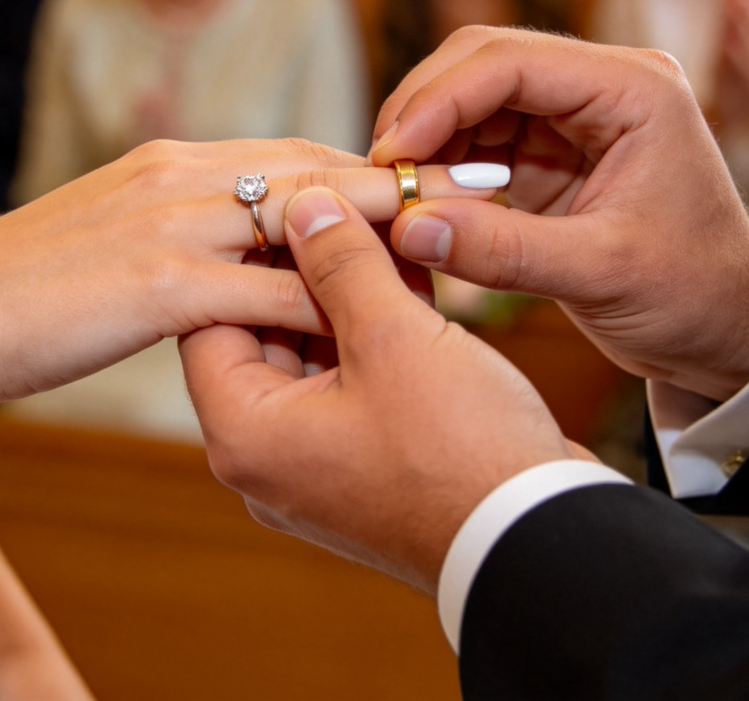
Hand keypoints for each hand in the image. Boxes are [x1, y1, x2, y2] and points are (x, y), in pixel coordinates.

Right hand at [0, 139, 503, 524]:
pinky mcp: (158, 284)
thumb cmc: (37, 285)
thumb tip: (250, 243)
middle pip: (317, 170)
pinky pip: (264, 290)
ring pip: (303, 220)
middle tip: (476, 190)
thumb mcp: (123, 235)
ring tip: (449, 252)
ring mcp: (171, 226)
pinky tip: (375, 319)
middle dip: (400, 182)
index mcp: (178, 164)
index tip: (432, 177)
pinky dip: (325, 302)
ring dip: (377, 238)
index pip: (296, 155)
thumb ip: (190, 228)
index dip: (371, 167)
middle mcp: (183, 177)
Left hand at [181, 186, 579, 593]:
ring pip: (311, 357)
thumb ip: (341, 263)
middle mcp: (268, 459)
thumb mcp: (393, 337)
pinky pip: (347, 385)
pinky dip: (370, 338)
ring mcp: (316, 467)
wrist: (539, 542)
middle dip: (307, 271)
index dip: (248, 257)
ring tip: (387, 240)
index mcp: (248, 435)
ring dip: (345, 299)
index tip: (288, 209)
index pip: (210, 321)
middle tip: (346, 215)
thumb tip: (303, 205)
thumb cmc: (462, 451)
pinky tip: (409, 288)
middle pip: (263, 337)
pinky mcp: (362, 466)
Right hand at [370, 26, 748, 402]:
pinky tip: (424, 198)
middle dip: (423, 110)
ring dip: (427, 136)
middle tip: (380, 170)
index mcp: (634, 89)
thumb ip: (504, 252)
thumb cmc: (693, 293)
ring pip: (472, 95)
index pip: (512, 60)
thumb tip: (406, 226)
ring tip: (398, 190)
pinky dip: (442, 162)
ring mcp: (573, 113)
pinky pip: (477, 136)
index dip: (439, 99)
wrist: (728, 324)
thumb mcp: (603, 274)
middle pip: (482, 61)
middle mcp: (601, 85)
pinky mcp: (551, 148)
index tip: (390, 153)